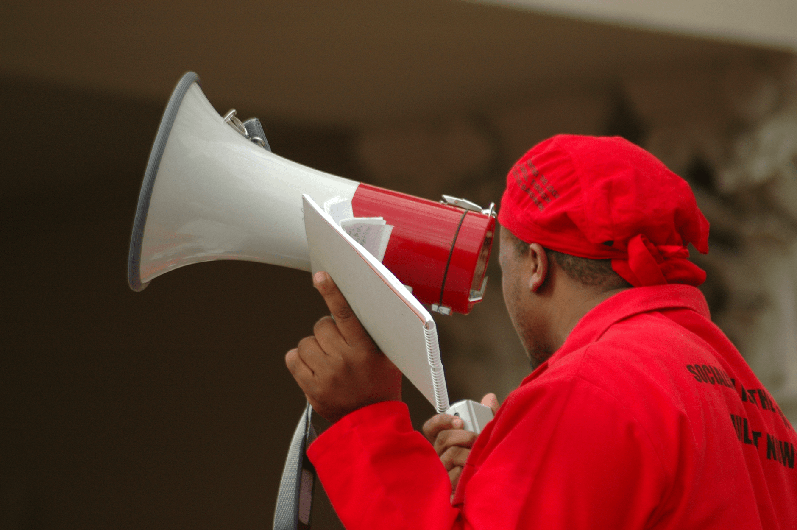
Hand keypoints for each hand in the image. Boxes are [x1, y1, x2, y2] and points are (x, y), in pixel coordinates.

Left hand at [285, 271, 402, 422]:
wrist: (371, 424)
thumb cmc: (381, 385)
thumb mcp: (388, 356)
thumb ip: (378, 331)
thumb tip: (381, 299)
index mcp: (365, 350)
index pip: (346, 315)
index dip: (333, 293)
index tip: (322, 277)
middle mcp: (344, 361)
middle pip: (321, 326)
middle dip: (327, 331)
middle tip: (338, 344)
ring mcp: (325, 376)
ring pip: (305, 342)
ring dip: (314, 347)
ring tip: (328, 360)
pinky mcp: (310, 388)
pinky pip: (293, 359)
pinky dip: (300, 359)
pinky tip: (314, 367)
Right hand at [422, 393, 500, 492]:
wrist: (497, 490)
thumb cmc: (488, 458)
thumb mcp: (490, 435)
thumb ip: (489, 416)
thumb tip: (489, 398)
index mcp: (444, 442)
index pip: (431, 427)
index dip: (442, 421)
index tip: (460, 421)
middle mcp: (438, 456)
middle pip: (442, 439)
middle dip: (461, 436)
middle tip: (476, 438)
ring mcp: (441, 473)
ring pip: (449, 456)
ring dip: (467, 455)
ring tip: (479, 458)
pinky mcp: (446, 489)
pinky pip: (453, 476)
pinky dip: (466, 473)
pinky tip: (473, 474)